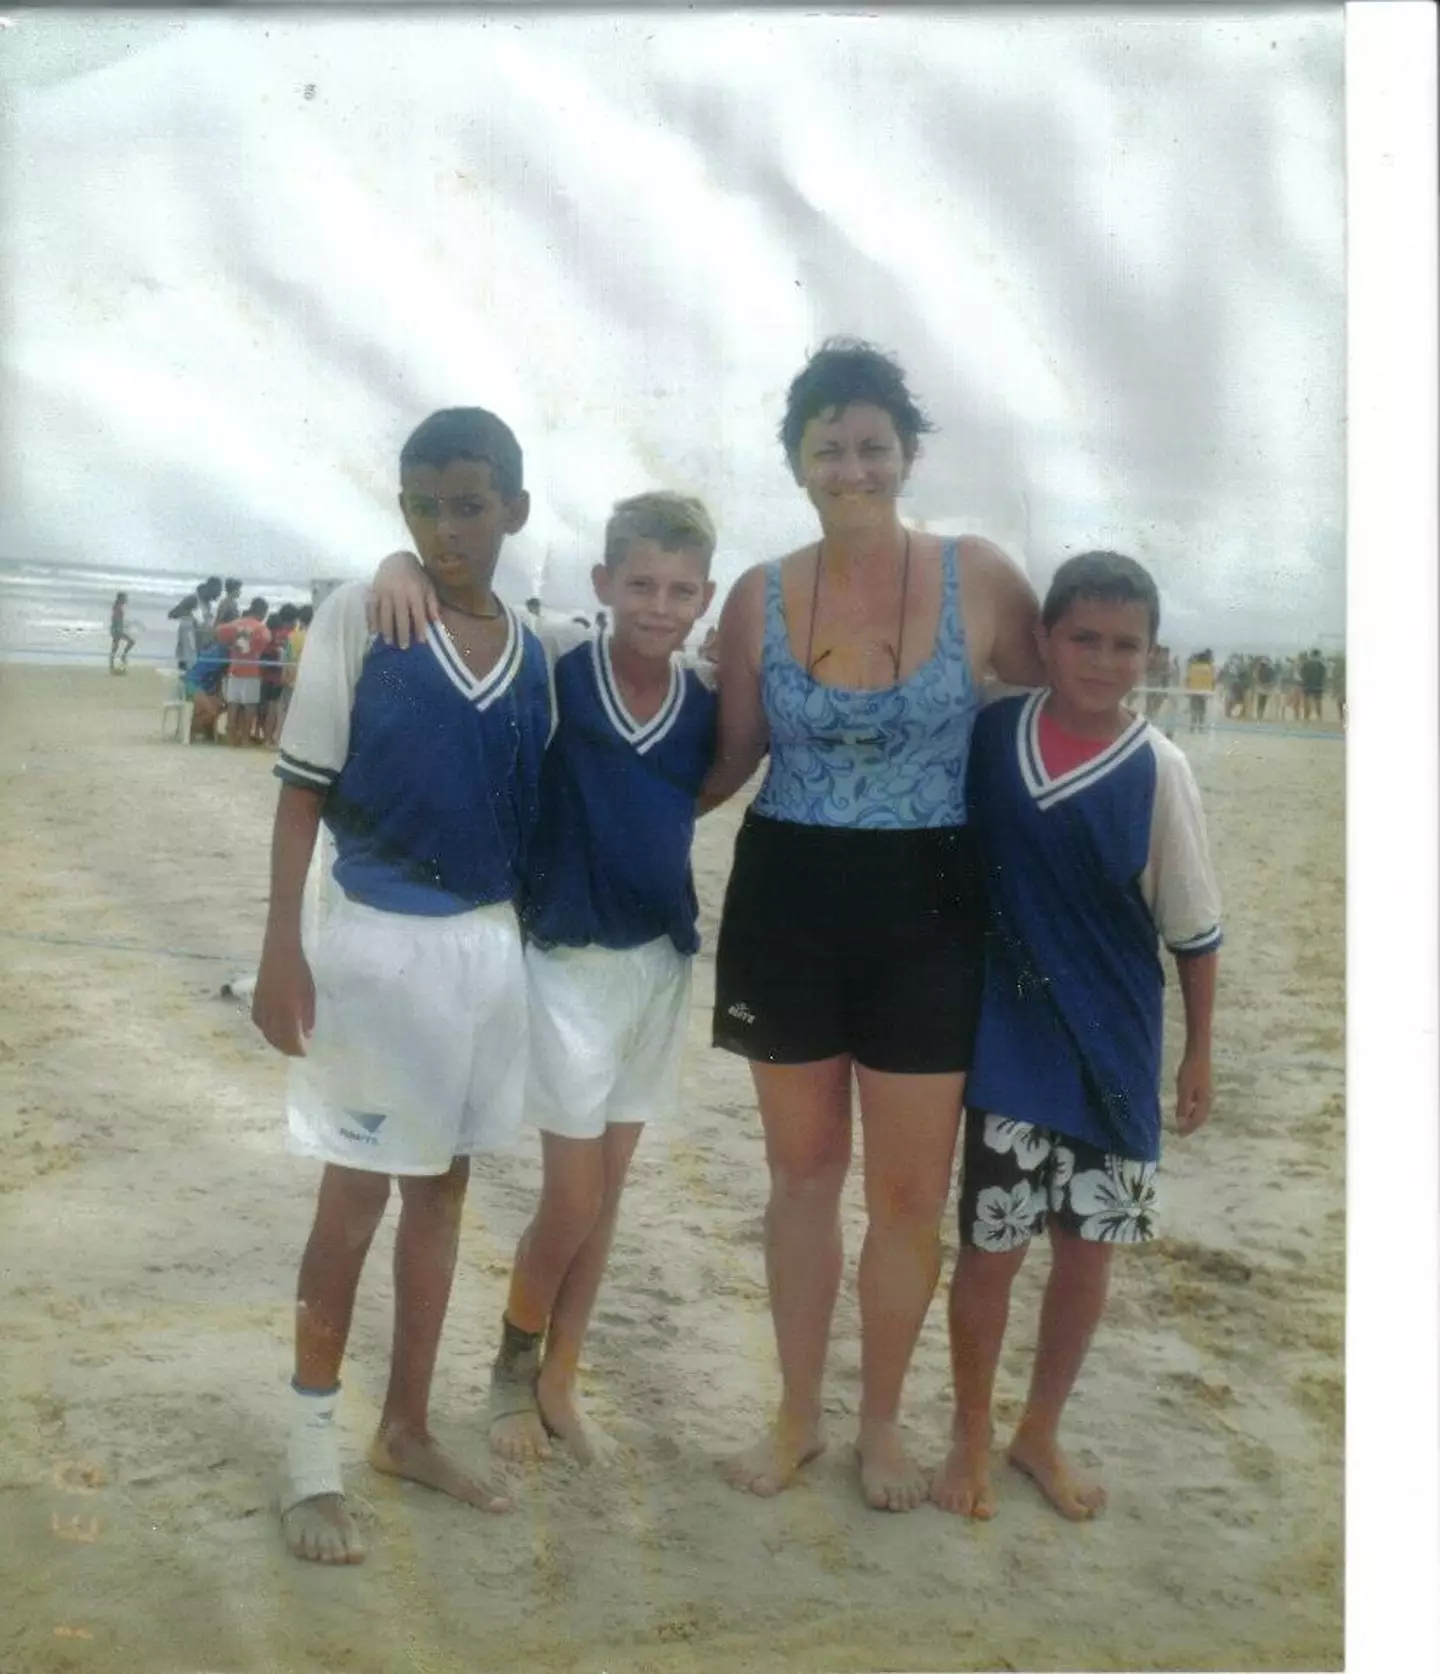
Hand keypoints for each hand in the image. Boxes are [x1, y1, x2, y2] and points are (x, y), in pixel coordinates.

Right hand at [251, 941, 315, 1056]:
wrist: (279, 951)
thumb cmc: (300, 970)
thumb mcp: (310, 993)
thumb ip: (308, 1015)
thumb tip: (307, 1034)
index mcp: (287, 1009)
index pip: (290, 1037)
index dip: (297, 1048)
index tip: (305, 1053)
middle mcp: (271, 1010)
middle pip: (276, 1038)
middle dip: (286, 1048)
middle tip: (297, 1052)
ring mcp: (260, 1005)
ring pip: (265, 1031)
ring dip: (275, 1041)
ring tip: (286, 1045)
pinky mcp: (254, 1000)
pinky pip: (258, 1022)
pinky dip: (265, 1030)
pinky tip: (273, 1031)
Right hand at [365, 550, 436, 647]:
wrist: (396, 559)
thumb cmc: (416, 576)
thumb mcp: (428, 587)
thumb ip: (433, 604)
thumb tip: (437, 622)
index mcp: (415, 592)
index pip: (418, 614)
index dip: (419, 628)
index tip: (421, 642)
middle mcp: (399, 592)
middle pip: (400, 616)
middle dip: (402, 633)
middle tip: (403, 647)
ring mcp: (384, 591)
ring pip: (385, 613)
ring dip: (386, 629)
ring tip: (388, 642)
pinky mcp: (374, 591)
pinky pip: (371, 607)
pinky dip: (371, 620)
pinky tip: (372, 632)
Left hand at [1174, 1049, 1211, 1135]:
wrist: (1198, 1053)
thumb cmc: (1191, 1071)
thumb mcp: (1184, 1089)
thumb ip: (1183, 1106)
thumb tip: (1182, 1123)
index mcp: (1204, 1101)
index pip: (1197, 1120)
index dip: (1189, 1128)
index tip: (1181, 1135)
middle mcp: (1208, 1099)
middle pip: (1201, 1117)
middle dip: (1193, 1125)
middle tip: (1183, 1132)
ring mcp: (1206, 1092)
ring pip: (1201, 1110)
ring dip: (1193, 1118)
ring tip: (1185, 1123)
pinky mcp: (1203, 1086)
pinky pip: (1199, 1103)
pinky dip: (1193, 1109)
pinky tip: (1187, 1107)